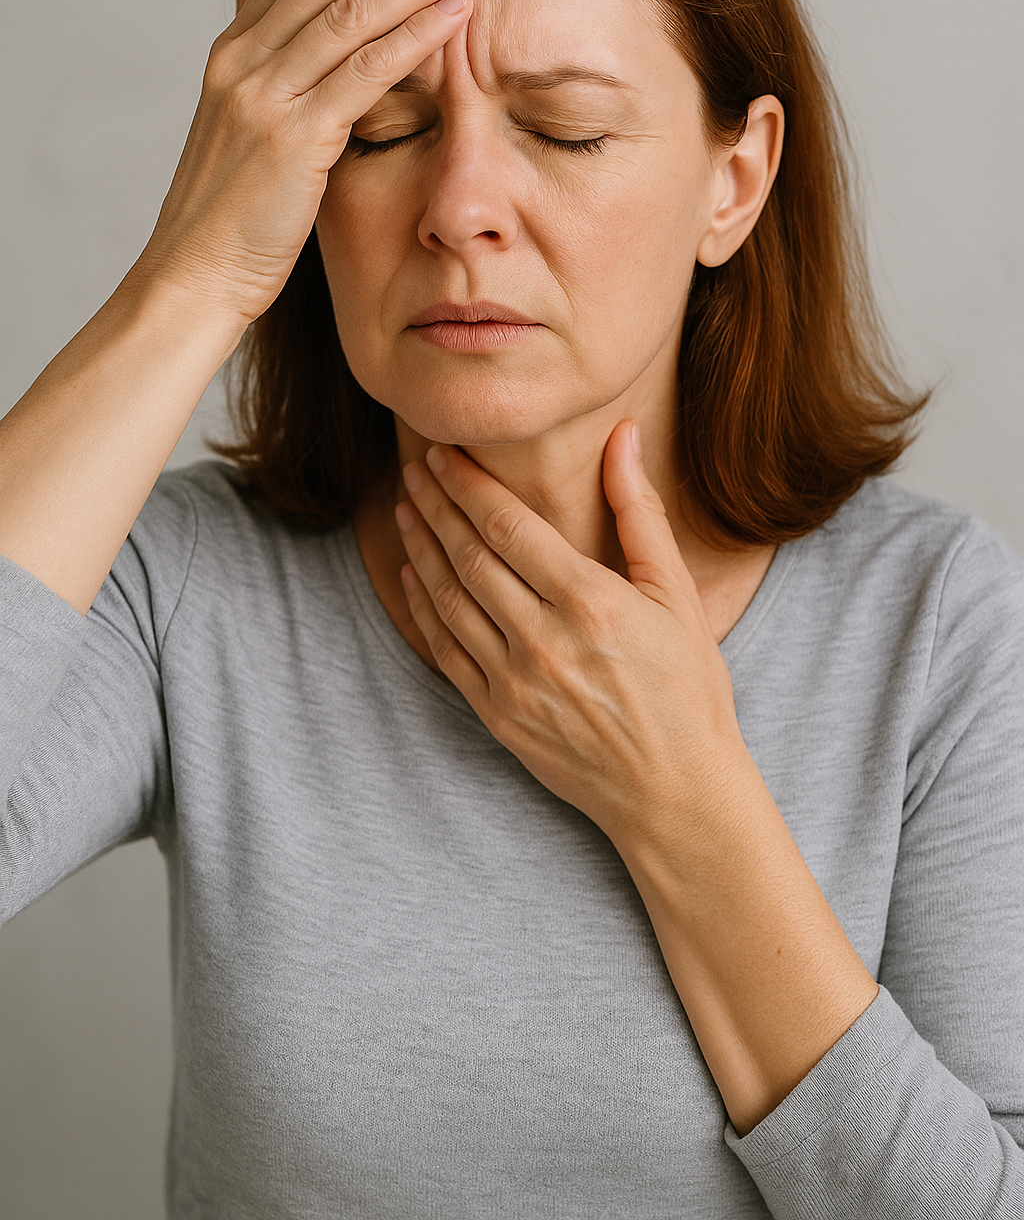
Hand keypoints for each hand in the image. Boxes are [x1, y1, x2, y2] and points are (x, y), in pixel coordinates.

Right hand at [140, 0, 492, 326]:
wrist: (193, 279)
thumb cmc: (232, 218)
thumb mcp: (245, 134)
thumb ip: (271, 77)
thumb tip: (280, 22)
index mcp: (233, 53)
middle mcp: (242, 60)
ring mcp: (262, 96)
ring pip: (351, 9)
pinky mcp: (291, 139)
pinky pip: (363, 71)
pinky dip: (415, 34)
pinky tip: (458, 12)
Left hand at [395, 421, 742, 849]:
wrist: (678, 793)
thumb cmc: (689, 689)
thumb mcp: (678, 594)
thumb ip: (639, 511)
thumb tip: (622, 435)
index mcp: (590, 604)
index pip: (508, 527)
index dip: (467, 484)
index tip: (443, 453)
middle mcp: (544, 642)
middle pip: (468, 557)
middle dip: (434, 505)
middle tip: (412, 468)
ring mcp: (515, 685)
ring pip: (449, 601)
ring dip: (420, 549)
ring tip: (405, 509)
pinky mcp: (499, 717)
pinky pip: (446, 653)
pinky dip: (424, 609)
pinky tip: (412, 576)